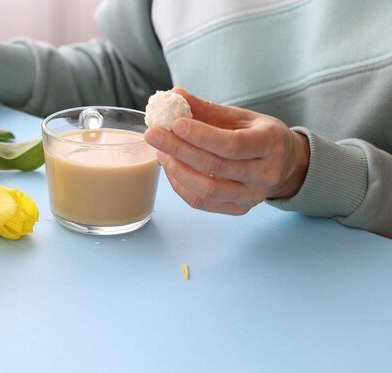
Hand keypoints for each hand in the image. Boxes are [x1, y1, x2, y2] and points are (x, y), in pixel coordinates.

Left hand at [144, 88, 309, 214]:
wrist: (286, 165)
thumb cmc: (259, 136)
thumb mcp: (241, 117)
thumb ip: (208, 109)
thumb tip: (174, 95)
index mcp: (270, 144)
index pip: (232, 144)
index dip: (201, 135)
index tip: (174, 123)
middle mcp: (264, 174)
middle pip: (215, 167)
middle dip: (179, 149)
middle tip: (154, 134)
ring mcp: (252, 196)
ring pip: (206, 190)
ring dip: (177, 170)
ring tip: (161, 152)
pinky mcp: (238, 209)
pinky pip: (202, 203)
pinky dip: (181, 187)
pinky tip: (171, 169)